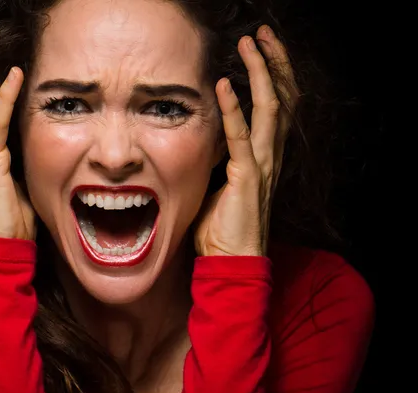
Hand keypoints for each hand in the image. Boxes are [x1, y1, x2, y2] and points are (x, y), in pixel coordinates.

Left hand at [194, 25, 298, 256]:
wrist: (231, 260)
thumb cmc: (223, 225)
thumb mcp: (221, 182)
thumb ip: (221, 157)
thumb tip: (207, 136)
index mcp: (266, 155)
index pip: (277, 106)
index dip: (273, 75)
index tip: (259, 49)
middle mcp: (271, 154)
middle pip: (283, 98)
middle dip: (274, 62)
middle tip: (262, 34)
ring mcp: (263, 164)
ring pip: (270, 108)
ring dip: (261, 73)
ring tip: (251, 43)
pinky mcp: (248, 177)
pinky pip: (242, 137)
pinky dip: (234, 109)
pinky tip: (225, 84)